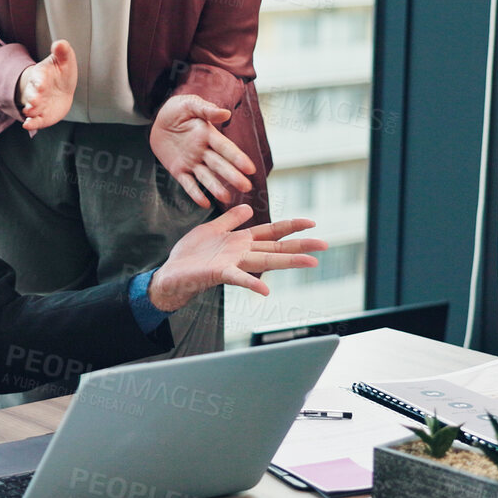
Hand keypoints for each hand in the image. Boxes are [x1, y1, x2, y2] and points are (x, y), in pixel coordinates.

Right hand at [16, 39, 77, 132]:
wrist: (60, 90)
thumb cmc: (60, 73)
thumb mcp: (64, 60)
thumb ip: (62, 51)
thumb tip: (60, 43)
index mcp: (41, 75)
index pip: (39, 77)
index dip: (40, 80)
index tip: (41, 83)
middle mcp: (36, 90)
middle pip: (32, 94)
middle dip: (33, 96)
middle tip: (36, 99)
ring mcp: (37, 104)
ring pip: (31, 108)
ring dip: (31, 109)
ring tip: (31, 111)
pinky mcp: (41, 116)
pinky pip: (34, 121)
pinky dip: (31, 123)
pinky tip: (27, 125)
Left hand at [149, 93, 256, 206]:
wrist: (157, 120)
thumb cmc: (177, 110)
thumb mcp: (189, 104)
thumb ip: (206, 109)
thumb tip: (226, 113)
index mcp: (209, 135)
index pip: (226, 148)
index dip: (238, 158)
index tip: (250, 168)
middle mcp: (203, 151)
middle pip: (219, 165)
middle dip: (232, 176)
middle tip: (246, 187)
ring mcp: (192, 162)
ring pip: (206, 177)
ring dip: (216, 187)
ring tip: (226, 198)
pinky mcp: (178, 170)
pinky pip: (187, 183)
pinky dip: (195, 193)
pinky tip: (204, 203)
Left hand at [149, 204, 325, 311]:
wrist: (171, 274)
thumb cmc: (191, 255)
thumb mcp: (211, 229)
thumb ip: (230, 220)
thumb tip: (248, 209)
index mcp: (240, 241)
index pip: (270, 232)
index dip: (290, 227)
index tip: (311, 222)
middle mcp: (241, 253)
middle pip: (276, 247)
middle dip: (300, 245)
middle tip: (325, 245)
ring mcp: (233, 264)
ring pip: (265, 260)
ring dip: (288, 261)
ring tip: (311, 262)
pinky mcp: (220, 273)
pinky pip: (238, 278)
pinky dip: (252, 283)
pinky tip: (266, 289)